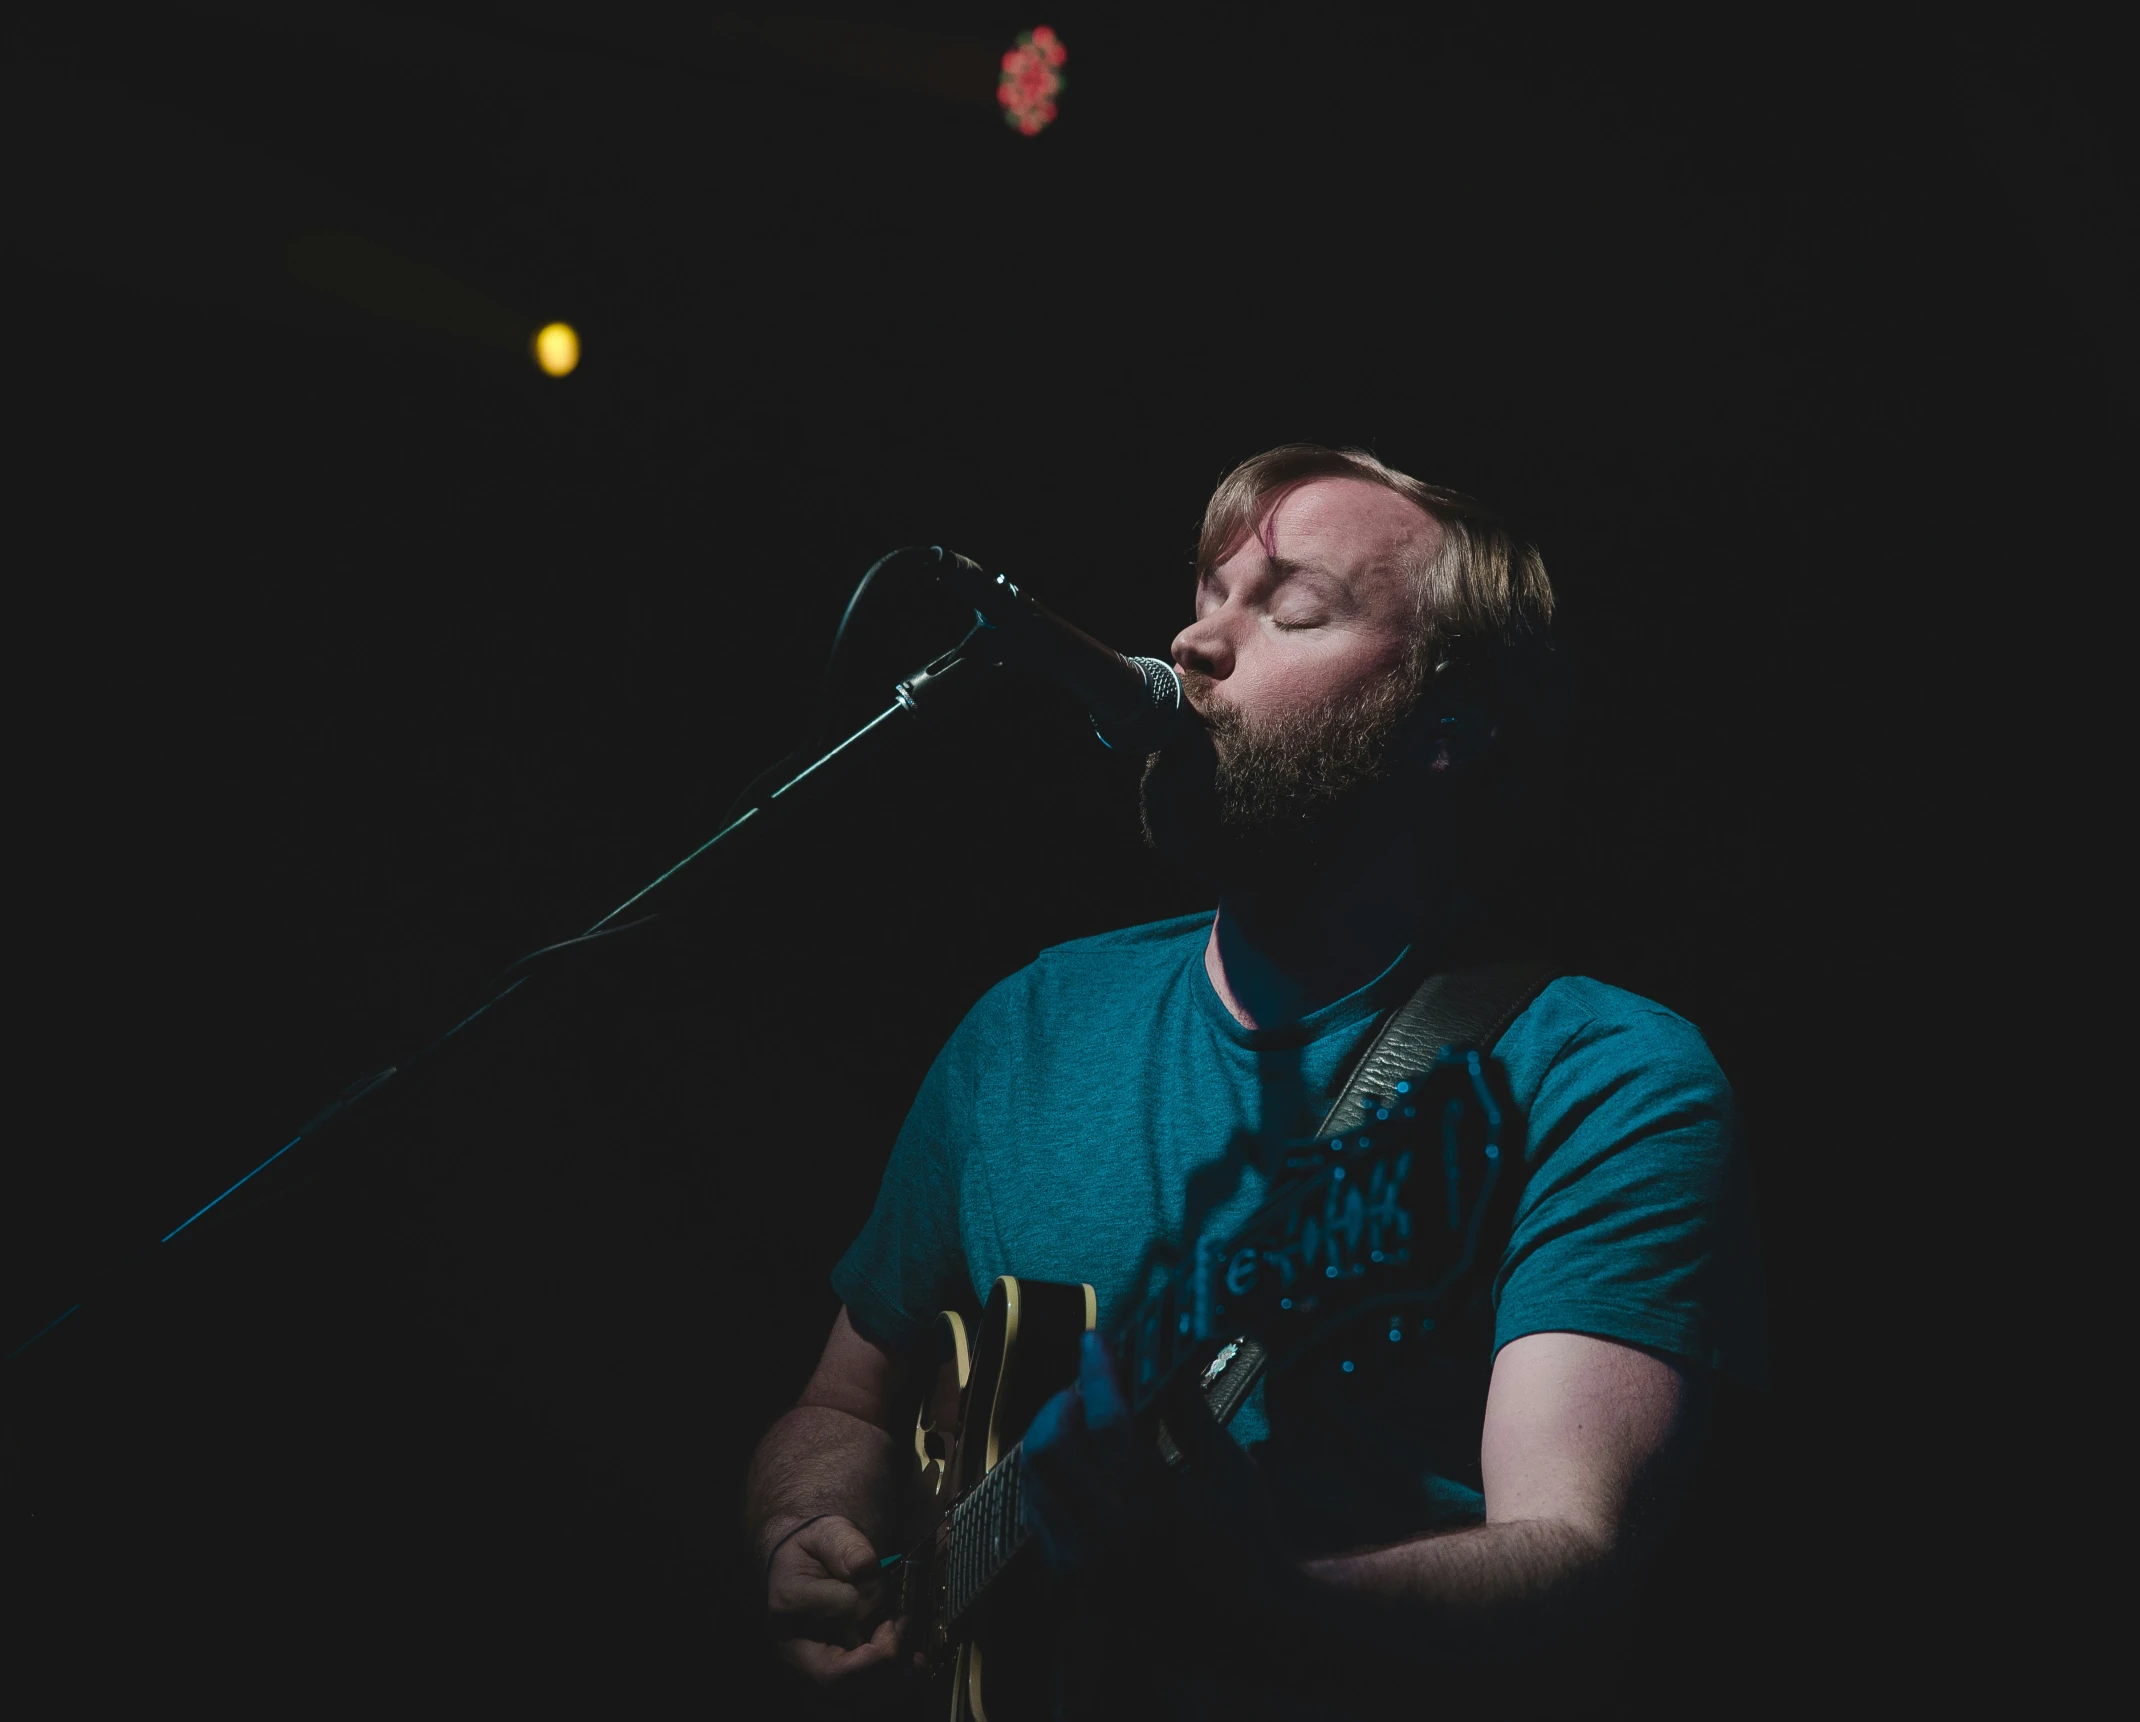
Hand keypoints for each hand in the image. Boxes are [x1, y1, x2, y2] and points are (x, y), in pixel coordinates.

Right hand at [764, 1514, 905, 1688]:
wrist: (803, 1571)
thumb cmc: (817, 1552)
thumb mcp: (829, 1532)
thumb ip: (846, 1545)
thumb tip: (865, 1566)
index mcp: (787, 1604)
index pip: (840, 1614)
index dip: (872, 1605)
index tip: (889, 1597)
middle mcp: (791, 1648)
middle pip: (836, 1677)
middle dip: (884, 1658)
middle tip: (902, 1627)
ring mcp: (805, 1673)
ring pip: (848, 1700)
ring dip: (892, 1679)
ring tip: (912, 1652)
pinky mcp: (825, 1686)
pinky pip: (857, 1703)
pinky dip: (890, 1689)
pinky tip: (910, 1669)